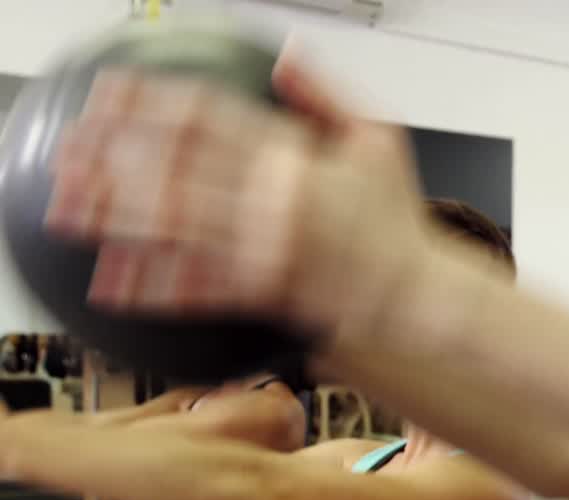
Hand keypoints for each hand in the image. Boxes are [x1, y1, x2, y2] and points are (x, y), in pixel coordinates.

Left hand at [44, 46, 428, 338]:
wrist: (416, 291)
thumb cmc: (397, 218)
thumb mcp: (378, 137)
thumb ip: (326, 93)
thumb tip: (284, 53)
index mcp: (295, 155)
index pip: (206, 115)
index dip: (150, 102)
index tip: (109, 94)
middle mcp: (273, 198)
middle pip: (173, 167)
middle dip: (113, 157)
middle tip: (69, 149)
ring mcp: (265, 248)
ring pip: (173, 226)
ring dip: (112, 216)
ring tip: (67, 207)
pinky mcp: (264, 292)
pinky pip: (195, 287)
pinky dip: (148, 285)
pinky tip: (109, 280)